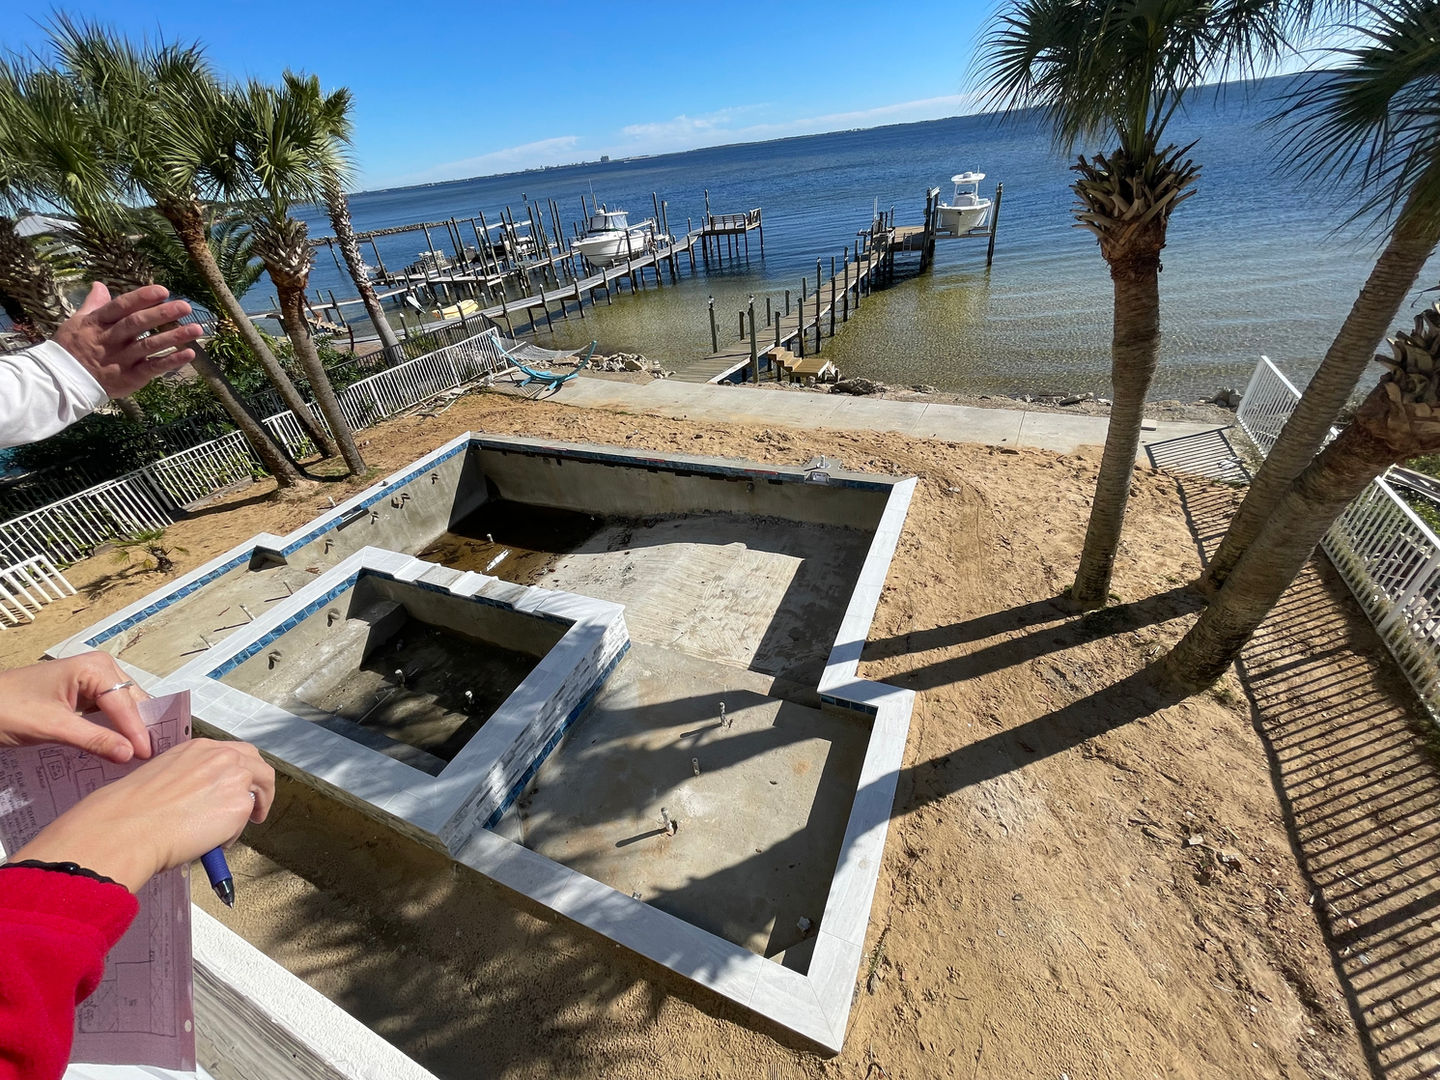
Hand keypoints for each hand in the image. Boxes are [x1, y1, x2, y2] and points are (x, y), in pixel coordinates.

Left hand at [0, 652, 152, 762]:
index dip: (136, 731)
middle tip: (150, 757)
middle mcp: (99, 668)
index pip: (124, 703)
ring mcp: (93, 679)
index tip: (146, 756)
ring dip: (127, 730)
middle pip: (130, 702)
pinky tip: (119, 745)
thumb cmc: (7, 709)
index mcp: (94, 667)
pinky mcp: (85, 693)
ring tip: (139, 754)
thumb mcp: (52, 727)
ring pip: (122, 707)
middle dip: (137, 728)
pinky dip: (113, 729)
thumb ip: (94, 739)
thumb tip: (130, 754)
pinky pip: (108, 711)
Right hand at [10, 739, 273, 893]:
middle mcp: (222, 756)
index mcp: (199, 747)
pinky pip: (245, 821)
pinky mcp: (240, 805)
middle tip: (256, 805)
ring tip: (242, 827)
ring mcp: (235, 779)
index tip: (238, 785)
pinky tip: (214, 844)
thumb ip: (190, 778)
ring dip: (254, 808)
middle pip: (259, 766)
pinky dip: (233, 833)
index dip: (240, 771)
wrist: (125, 828)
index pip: (234, 753)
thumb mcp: (163, 775)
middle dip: (261, 785)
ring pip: (260, 791)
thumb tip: (200, 799)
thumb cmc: (130, 810)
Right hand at [51, 283, 202, 397]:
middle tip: (185, 306)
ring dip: (174, 336)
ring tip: (197, 328)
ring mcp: (121, 359)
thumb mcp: (77, 322)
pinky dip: (171, 361)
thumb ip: (93, 304)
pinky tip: (189, 353)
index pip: (121, 306)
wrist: (63, 381)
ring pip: (149, 345)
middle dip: (162, 314)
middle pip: (137, 323)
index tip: (163, 291)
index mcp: (98, 323)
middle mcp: (111, 339)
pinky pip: (153, 368)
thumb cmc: (71, 348)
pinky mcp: (130, 377)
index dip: (142, 298)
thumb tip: (99, 284)